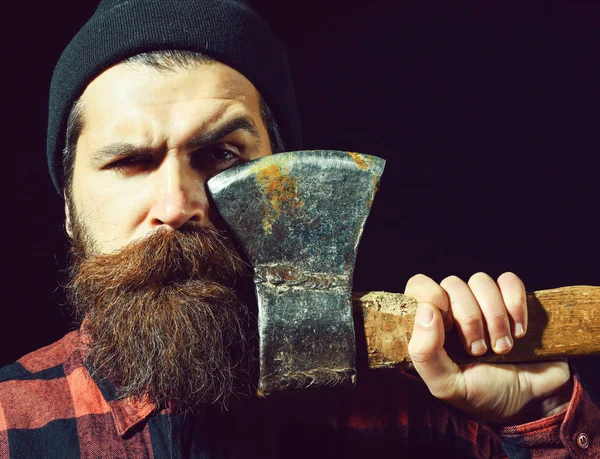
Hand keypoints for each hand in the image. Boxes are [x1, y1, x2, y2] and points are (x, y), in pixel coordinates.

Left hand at [406, 272, 572, 423]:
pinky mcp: (514, 299)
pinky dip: (515, 304)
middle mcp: (455, 307)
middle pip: (453, 284)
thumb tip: (426, 310)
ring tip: (502, 348)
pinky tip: (519, 331)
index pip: (418, 286)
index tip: (447, 324)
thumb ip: (425, 353)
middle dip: (470, 319)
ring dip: (494, 316)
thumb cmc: (483, 393)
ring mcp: (485, 301)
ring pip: (480, 280)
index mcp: (432, 324)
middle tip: (480, 350)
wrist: (532, 402)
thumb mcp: (447, 385)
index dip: (430, 296)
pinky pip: (510, 280)